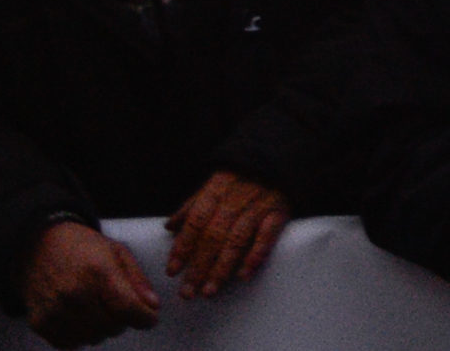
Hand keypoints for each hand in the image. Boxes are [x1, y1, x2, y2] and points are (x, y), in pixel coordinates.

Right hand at [16, 223, 162, 345]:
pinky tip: (82, 318)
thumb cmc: (82, 247)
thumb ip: (137, 280)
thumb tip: (152, 306)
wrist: (38, 246)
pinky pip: (70, 343)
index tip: (150, 319)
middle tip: (121, 308)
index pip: (128, 308)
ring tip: (100, 310)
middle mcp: (75, 293)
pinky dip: (81, 336)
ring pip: (93, 338)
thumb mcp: (117, 252)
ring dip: (103, 330)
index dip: (145, 318)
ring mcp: (54, 310)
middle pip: (112, 327)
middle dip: (124, 321)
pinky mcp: (39, 323)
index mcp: (98, 272)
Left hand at [165, 168, 289, 297]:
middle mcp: (236, 198)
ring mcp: (258, 206)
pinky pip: (266, 237)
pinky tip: (243, 275)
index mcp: (217, 189)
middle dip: (199, 266)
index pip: (196, 221)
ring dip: (222, 268)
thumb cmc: (242, 176)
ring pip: (237, 240)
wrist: (280, 158)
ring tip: (209, 291)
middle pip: (213, 236)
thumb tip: (169, 227)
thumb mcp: (215, 183)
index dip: (183, 247)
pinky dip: (255, 256)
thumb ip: (192, 206)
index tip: (172, 271)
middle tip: (187, 292)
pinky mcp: (279, 212)